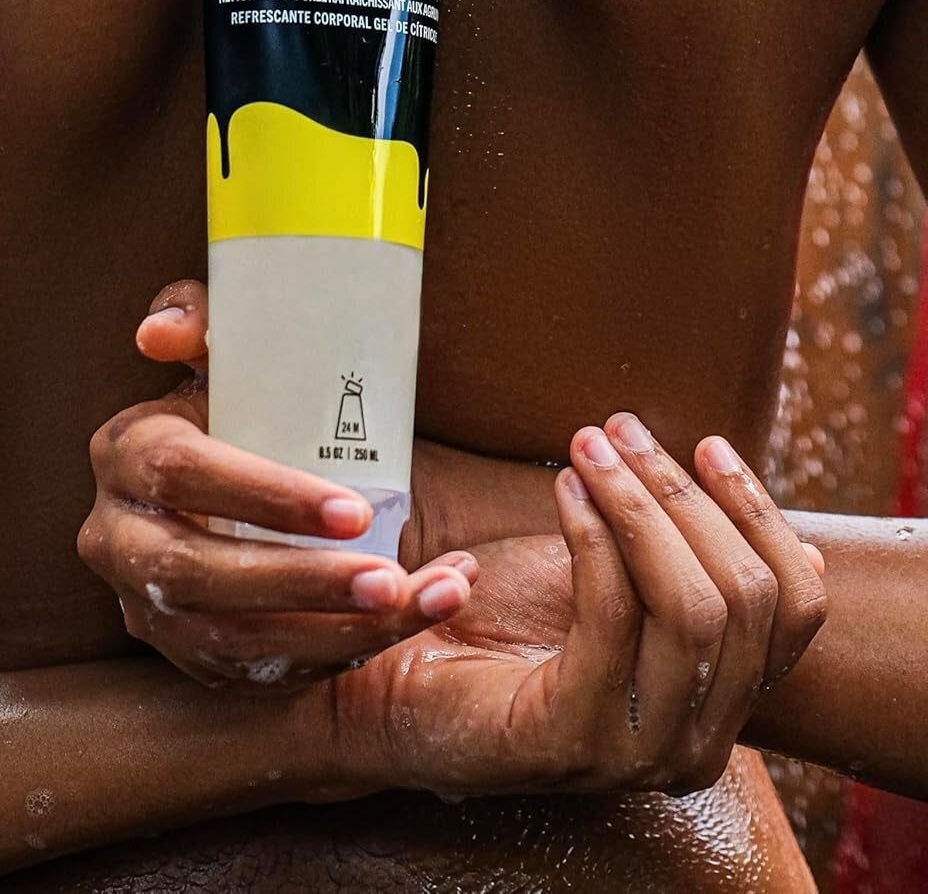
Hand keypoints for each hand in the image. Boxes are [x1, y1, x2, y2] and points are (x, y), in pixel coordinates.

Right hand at [78, 282, 476, 690]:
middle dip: (302, 582)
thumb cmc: (244, 407)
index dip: (264, 494)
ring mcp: (149, 608)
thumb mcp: (226, 356)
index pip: (183, 473)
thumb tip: (161, 332)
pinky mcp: (189, 656)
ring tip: (412, 603)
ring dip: (330, 629)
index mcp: (124, 452)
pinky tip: (401, 624)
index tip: (352, 508)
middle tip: (390, 577)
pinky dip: (335, 652)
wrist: (238, 484)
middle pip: (199, 573)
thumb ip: (205, 321)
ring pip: (232, 637)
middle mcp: (119, 538)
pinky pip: (258, 672)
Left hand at [335, 416, 827, 797]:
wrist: (386, 683)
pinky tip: (564, 488)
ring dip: (642, 507)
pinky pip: (612, 617)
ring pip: (691, 608)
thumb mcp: (612, 585)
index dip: (761, 516)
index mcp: (717, 705)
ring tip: (590, 447)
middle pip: (746, 599)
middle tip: (623, 430)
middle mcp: (694, 744)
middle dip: (687, 497)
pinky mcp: (573, 738)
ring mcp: (638, 751)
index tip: (708, 444)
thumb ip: (683, 564)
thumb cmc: (498, 627)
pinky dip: (594, 538)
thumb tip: (781, 527)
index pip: (795, 610)